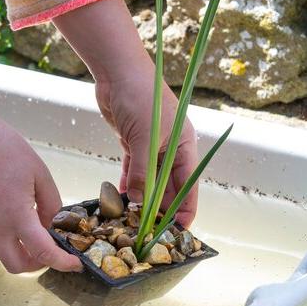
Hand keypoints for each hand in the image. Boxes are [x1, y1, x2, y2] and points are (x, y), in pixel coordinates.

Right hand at [0, 112, 82, 273]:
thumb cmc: (5, 149)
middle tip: (49, 249)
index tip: (75, 263)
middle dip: (37, 264)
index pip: (43, 253)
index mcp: (17, 216)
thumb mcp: (39, 173)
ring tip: (30, 229)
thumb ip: (51, 204)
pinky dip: (5, 237)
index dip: (62, 263)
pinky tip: (11, 216)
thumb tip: (54, 225)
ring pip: (1, 253)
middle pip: (17, 266)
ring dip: (19, 250)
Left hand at [52, 0, 199, 226]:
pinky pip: (133, 170)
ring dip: (140, 199)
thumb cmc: (140, 96)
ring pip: (148, 180)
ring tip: (130, 221)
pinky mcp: (132, 141)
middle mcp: (171, 148)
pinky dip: (127, 184)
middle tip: (145, 232)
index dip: (183, 211)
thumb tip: (138, 204)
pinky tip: (120, 200)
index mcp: (184, 146)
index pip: (188, 187)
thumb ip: (142, 173)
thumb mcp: (144, 138)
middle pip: (168, 187)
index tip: (174, 234)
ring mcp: (151, 145)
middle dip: (158, 209)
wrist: (118, 70)